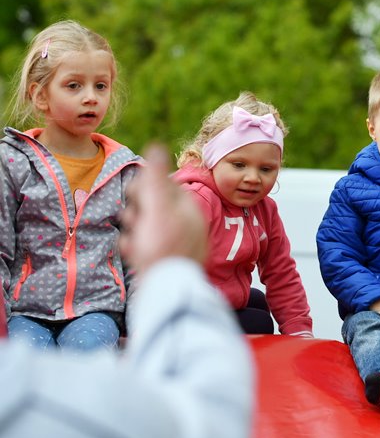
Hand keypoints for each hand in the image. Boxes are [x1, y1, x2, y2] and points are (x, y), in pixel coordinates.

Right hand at [120, 145, 206, 275]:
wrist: (166, 291)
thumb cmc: (161, 247)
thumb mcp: (157, 208)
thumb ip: (155, 178)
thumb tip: (158, 146)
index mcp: (188, 209)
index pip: (165, 185)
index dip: (145, 188)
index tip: (135, 197)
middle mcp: (188, 225)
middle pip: (156, 206)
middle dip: (138, 210)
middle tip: (133, 220)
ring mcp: (180, 244)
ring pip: (149, 227)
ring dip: (134, 229)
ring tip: (132, 239)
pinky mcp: (169, 262)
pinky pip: (148, 248)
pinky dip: (137, 248)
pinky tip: (133, 254)